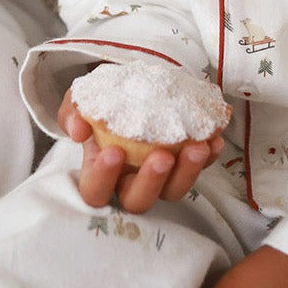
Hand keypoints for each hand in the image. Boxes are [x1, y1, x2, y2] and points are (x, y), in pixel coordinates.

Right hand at [58, 87, 223, 213]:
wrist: (130, 87)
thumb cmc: (102, 99)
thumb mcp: (80, 100)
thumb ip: (72, 112)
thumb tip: (78, 129)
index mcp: (100, 170)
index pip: (96, 191)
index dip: (104, 177)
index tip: (114, 152)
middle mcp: (130, 179)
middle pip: (139, 200)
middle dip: (152, 181)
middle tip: (162, 156)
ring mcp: (160, 174)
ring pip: (173, 190)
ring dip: (187, 172)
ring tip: (198, 147)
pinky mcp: (183, 162)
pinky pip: (199, 168)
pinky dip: (209, 156)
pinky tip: (215, 139)